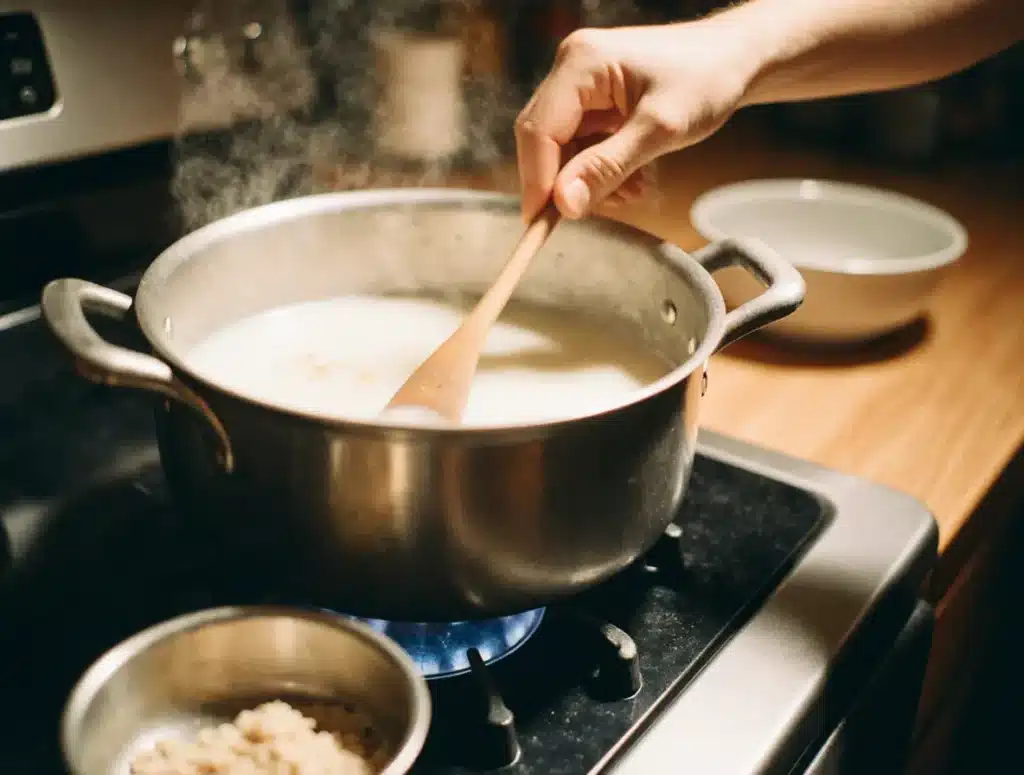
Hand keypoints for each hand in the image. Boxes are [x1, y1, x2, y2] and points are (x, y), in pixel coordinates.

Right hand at [514, 21, 759, 220]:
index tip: (542, 224)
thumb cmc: (707, 79)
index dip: (537, 181)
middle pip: (543, 141)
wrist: (736, 59)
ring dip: (591, 180)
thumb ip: (608, 167)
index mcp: (581, 63)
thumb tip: (564, 204)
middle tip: (593, 211)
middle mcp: (572, 69)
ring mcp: (581, 85)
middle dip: (568, 182)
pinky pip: (581, 146)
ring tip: (633, 190)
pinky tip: (634, 179)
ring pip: (563, 150)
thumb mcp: (660, 130)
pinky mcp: (593, 101)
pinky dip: (602, 170)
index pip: (538, 131)